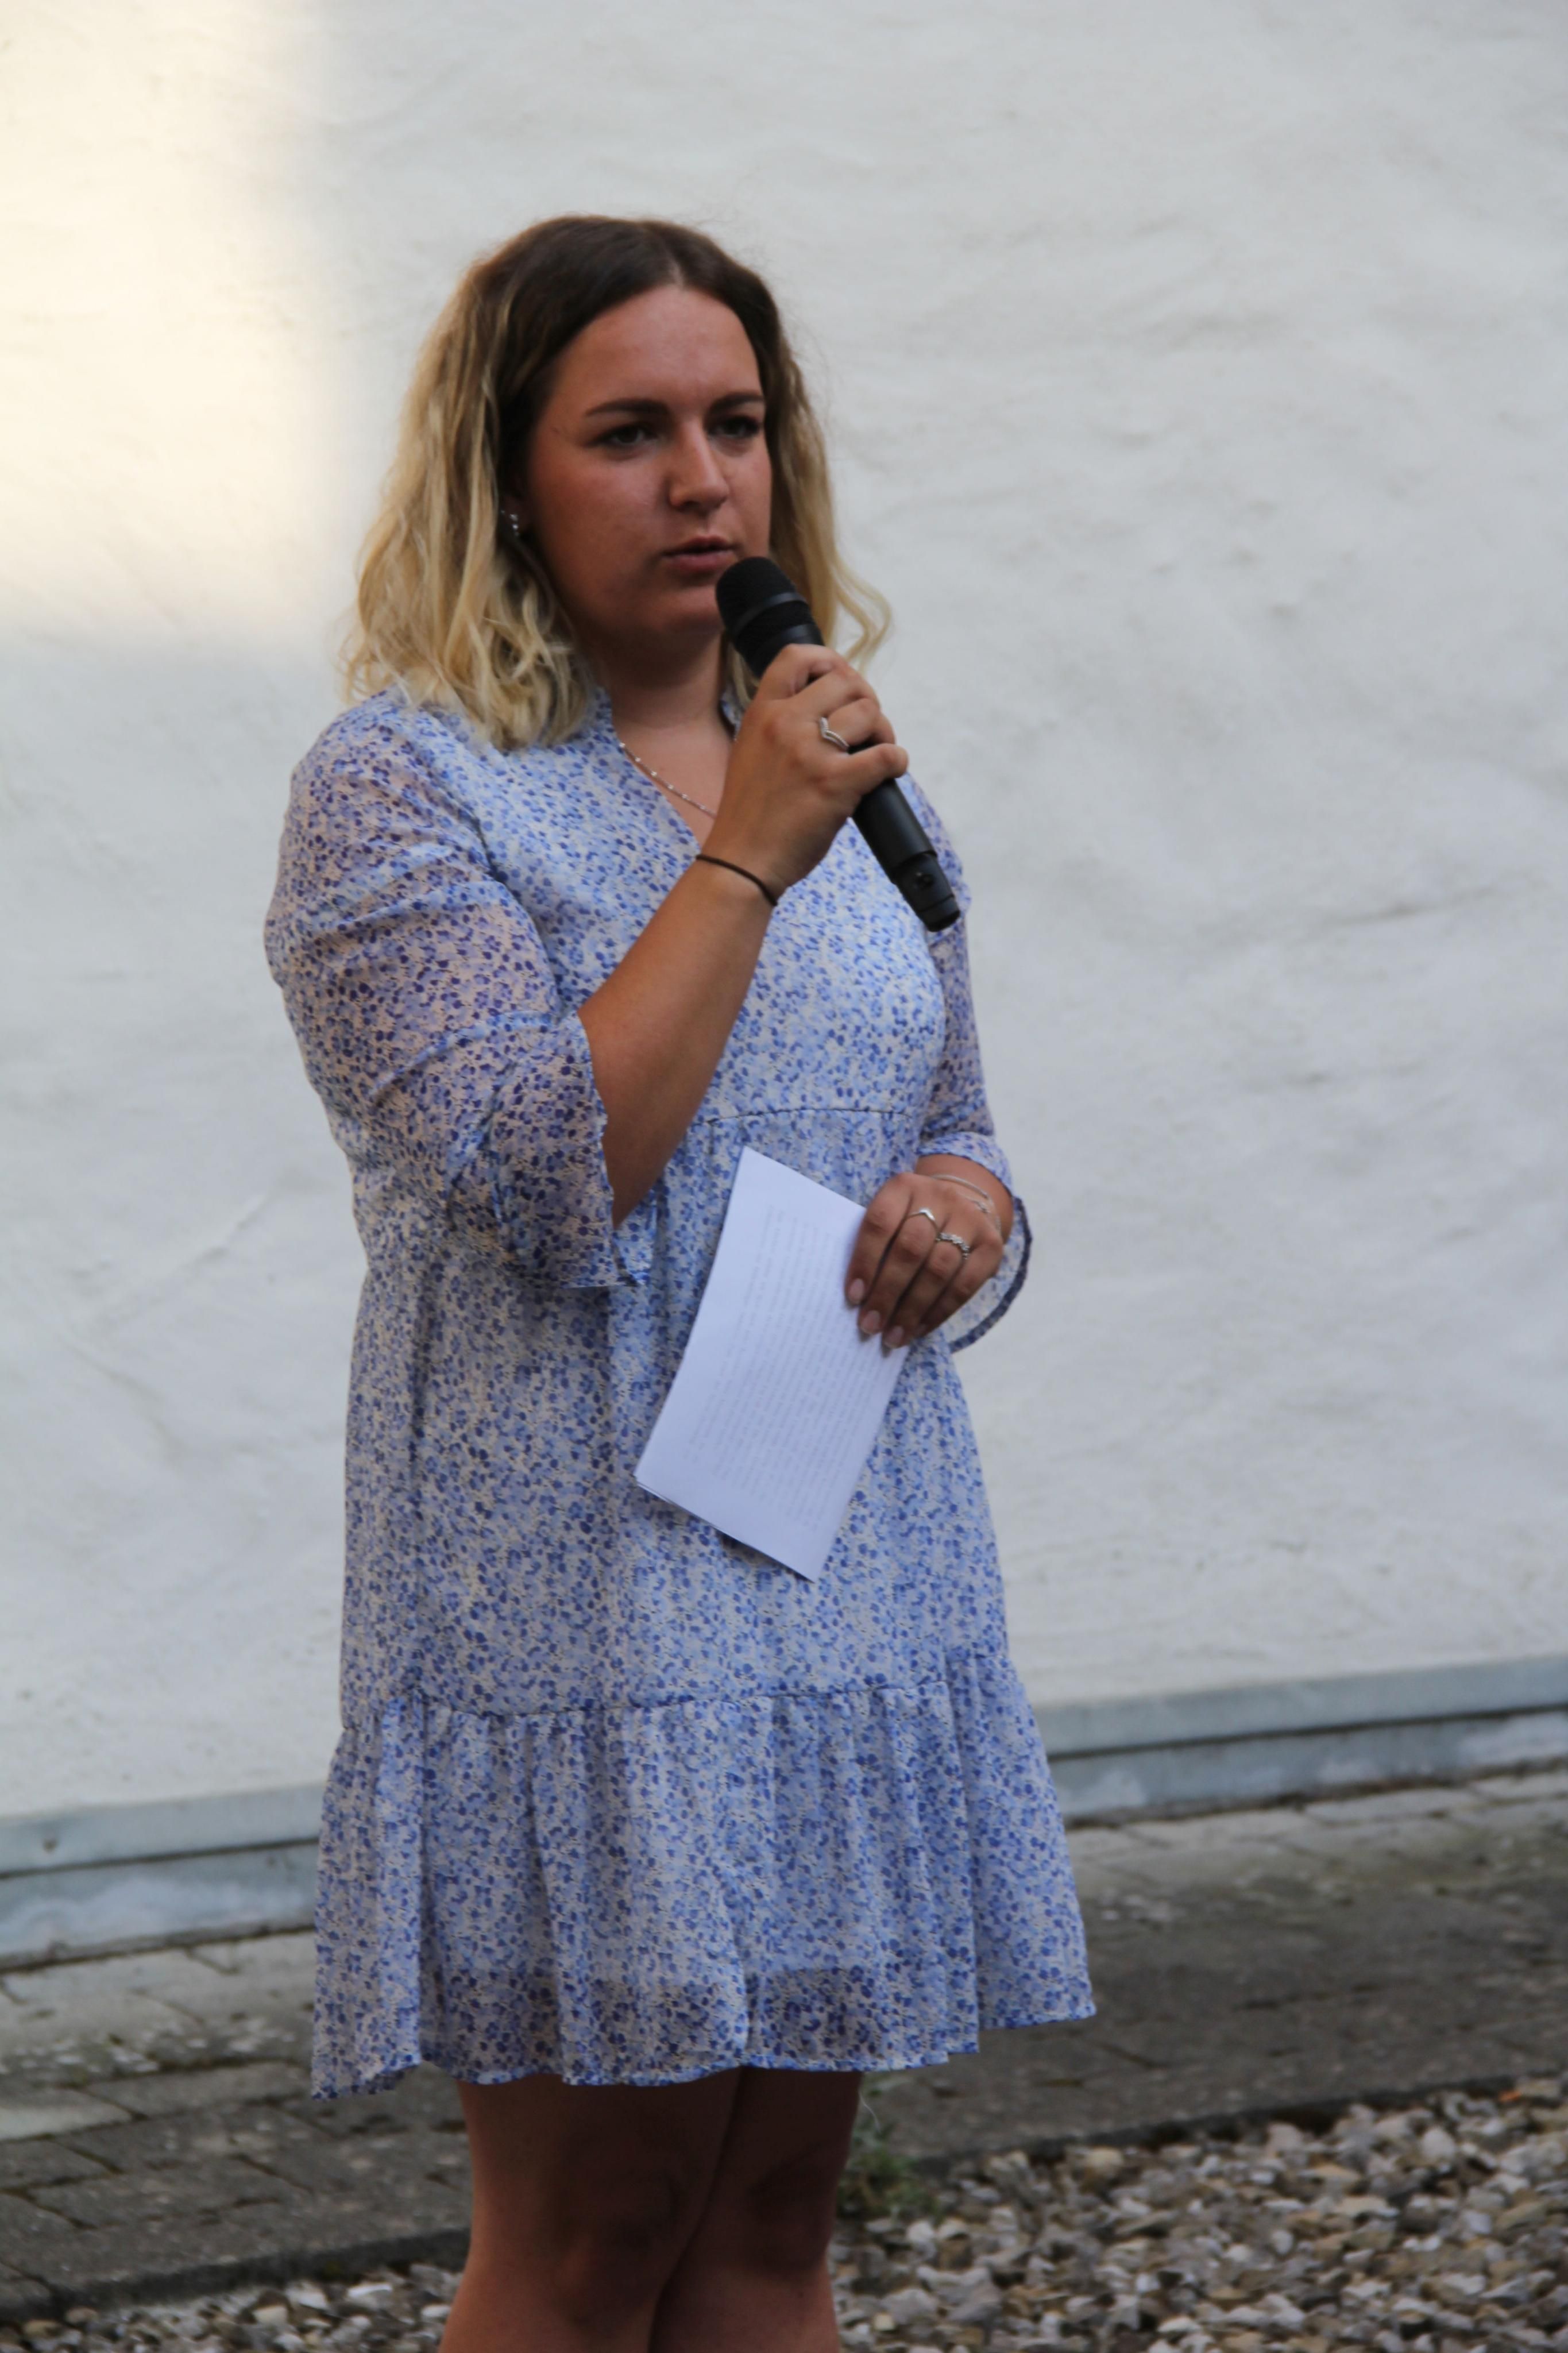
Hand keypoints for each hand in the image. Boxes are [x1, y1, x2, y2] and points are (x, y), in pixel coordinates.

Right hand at [704, 643, 906, 895]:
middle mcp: (785, 723)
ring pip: (869, 712)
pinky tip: (890, 771)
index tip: (843, 682)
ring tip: (878, 750)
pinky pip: (886, 755)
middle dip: (866, 700)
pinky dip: (896, 761)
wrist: (742, 860)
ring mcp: (810, 752)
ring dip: (883, 730)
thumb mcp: (751, 752)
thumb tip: (826, 712)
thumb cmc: (750, 814)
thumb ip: (781, 726)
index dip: (829, 661)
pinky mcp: (835, 784)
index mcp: (762, 713)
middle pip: (845, 681)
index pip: (796, 656)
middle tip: (868, 727)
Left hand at [844, 1169, 1006, 1347]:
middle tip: (871, 1325)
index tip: (853, 1297)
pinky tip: (919, 1329)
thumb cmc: (911, 1220)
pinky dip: (939, 1312)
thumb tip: (858, 1298)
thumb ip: (876, 1245)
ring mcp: (969, 1220)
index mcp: (904, 1186)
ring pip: (938, 1270)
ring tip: (893, 1336)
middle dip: (888, 1293)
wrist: (963, 1203)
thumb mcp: (892, 1216)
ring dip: (912, 1309)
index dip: (865, 1260)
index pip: (880, 1222)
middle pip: (910, 1249)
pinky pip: (964, 1285)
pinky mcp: (991, 1245)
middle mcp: (940, 1197)